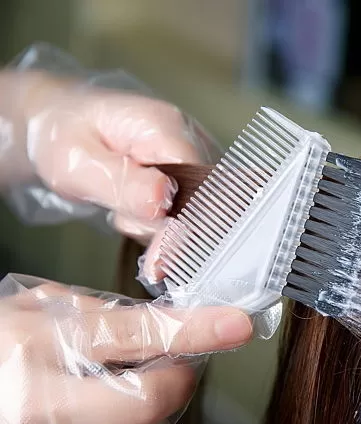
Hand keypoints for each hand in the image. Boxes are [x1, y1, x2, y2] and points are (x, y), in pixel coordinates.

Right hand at [0, 274, 251, 423]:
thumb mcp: (30, 308)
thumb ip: (95, 312)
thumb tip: (161, 323)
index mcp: (37, 339)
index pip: (138, 333)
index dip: (197, 329)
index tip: (235, 323)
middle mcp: (35, 397)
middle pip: (146, 403)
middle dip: (180, 383)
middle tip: (179, 366)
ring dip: (154, 421)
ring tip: (141, 394)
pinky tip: (112, 419)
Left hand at [21, 74, 203, 243]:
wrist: (62, 124)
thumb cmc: (64, 137)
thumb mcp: (77, 163)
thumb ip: (123, 184)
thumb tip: (164, 202)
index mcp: (165, 127)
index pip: (196, 188)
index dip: (178, 228)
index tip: (155, 263)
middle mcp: (192, 138)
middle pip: (199, 205)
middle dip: (160, 227)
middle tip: (120, 217)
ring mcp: (197, 156)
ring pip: (193, 214)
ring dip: (155, 225)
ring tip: (121, 203)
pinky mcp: (193, 174)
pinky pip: (187, 213)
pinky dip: (159, 221)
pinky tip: (136, 205)